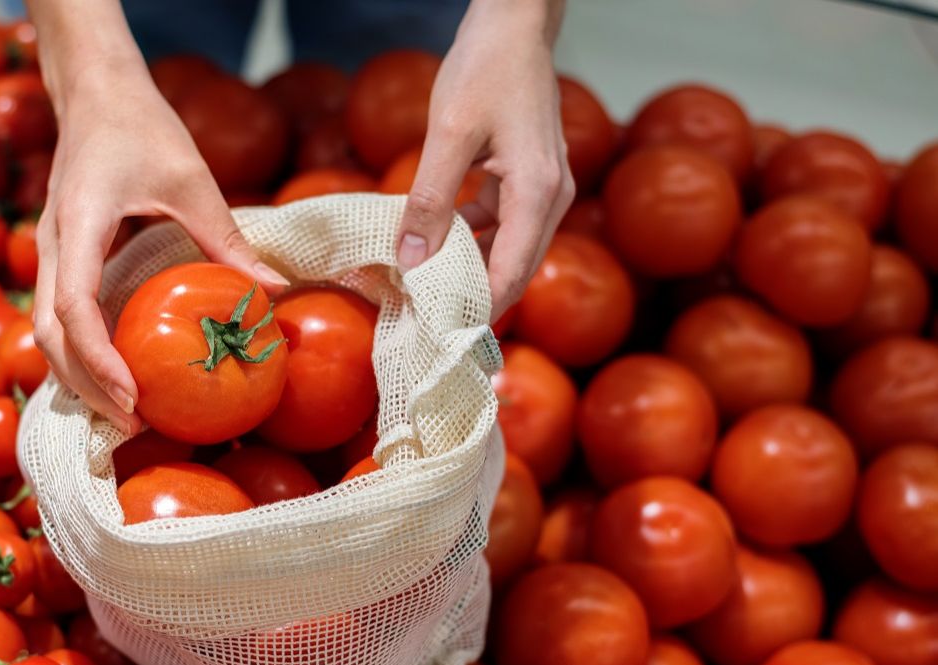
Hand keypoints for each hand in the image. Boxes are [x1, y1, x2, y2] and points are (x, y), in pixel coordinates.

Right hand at [28, 2, 286, 433]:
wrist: (95, 92)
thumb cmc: (142, 126)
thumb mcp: (191, 179)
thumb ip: (227, 238)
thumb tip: (274, 294)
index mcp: (79, 224)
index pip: (73, 308)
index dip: (98, 359)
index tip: (130, 397)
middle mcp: (53, 246)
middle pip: (49, 336)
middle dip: (86, 386)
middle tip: (134, 425)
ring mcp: (51, 254)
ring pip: (45, 333)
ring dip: (79, 378)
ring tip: (126, 416)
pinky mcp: (62, 258)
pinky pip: (59, 318)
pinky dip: (80, 355)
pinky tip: (114, 380)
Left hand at [395, 0, 573, 321]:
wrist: (513, 27)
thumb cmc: (486, 69)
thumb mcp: (449, 135)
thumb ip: (429, 199)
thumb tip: (411, 259)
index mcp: (539, 193)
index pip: (511, 275)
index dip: (476, 311)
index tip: (439, 335)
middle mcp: (552, 199)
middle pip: (513, 271)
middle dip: (472, 300)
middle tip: (425, 325)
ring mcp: (544, 191)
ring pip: (506, 251)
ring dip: (467, 270)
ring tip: (420, 291)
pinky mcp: (528, 181)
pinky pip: (501, 226)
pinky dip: (469, 240)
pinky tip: (431, 246)